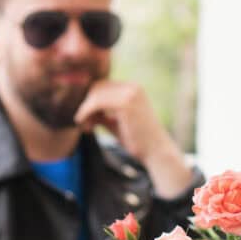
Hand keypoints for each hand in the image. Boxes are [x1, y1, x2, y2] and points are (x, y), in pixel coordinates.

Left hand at [74, 81, 192, 197]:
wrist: (157, 152)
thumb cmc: (139, 141)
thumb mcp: (117, 123)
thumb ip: (103, 113)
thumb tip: (83, 108)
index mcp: (134, 89)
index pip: (103, 87)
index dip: (90, 102)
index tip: (87, 120)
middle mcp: (133, 87)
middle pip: (97, 88)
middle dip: (86, 105)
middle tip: (85, 125)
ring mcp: (130, 93)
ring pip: (95, 94)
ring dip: (85, 111)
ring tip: (86, 127)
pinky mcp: (125, 103)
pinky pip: (96, 102)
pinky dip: (86, 113)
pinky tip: (87, 127)